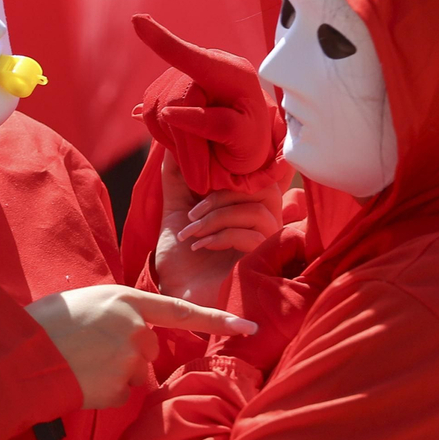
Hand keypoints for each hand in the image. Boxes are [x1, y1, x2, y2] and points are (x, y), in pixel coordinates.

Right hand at [26, 285, 257, 408]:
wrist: (19, 351)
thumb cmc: (48, 322)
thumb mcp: (90, 301)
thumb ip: (121, 314)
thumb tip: (139, 341)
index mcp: (128, 301)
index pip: (183, 311)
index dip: (219, 319)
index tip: (250, 327)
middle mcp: (135, 330)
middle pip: (148, 350)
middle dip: (127, 355)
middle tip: (88, 348)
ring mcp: (127, 361)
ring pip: (134, 375)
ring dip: (113, 374)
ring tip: (79, 363)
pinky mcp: (116, 389)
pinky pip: (120, 395)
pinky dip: (103, 392)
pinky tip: (79, 379)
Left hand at [154, 151, 282, 305]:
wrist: (178, 295)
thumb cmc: (182, 258)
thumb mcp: (177, 211)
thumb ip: (178, 179)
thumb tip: (172, 144)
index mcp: (247, 207)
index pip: (257, 175)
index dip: (233, 170)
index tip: (200, 176)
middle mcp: (263, 223)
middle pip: (261, 189)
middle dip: (221, 196)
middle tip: (191, 212)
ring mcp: (265, 243)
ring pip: (256, 212)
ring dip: (217, 217)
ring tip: (191, 231)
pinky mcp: (262, 262)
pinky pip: (252, 236)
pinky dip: (221, 236)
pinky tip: (199, 246)